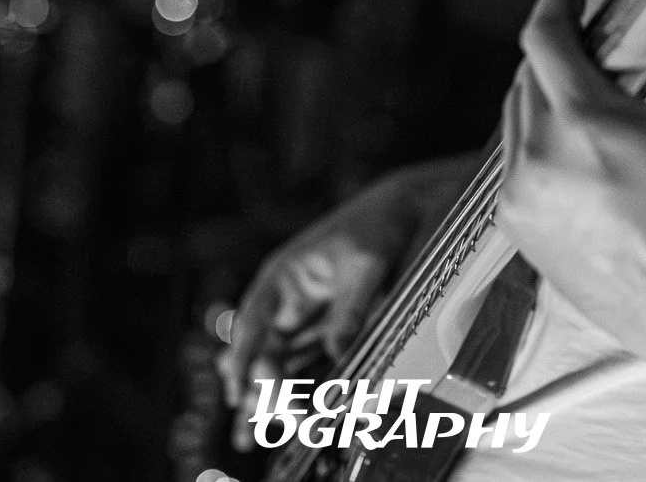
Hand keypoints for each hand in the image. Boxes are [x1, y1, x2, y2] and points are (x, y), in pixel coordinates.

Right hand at [215, 161, 454, 446]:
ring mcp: (308, 316)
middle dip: (261, 390)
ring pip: (282, 364)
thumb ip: (350, 310)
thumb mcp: (364, 264)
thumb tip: (338, 355)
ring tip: (259, 436)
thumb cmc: (378, 227)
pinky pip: (310, 364)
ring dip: (273, 398)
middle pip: (265, 352)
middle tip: (267, 424)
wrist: (407, 210)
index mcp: (284, 277)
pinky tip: (289, 416)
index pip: (253, 324)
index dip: (244, 359)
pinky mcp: (330, 328)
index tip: (239, 392)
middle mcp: (288, 300)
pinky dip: (300, 390)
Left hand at [497, 0, 645, 372]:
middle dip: (557, 50)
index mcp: (586, 122)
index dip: (555, 0)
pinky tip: (571, 149)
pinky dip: (534, 140)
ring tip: (586, 98)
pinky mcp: (513, 224)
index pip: (545, 37)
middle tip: (594, 44)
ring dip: (543, 94)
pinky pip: (510, 160)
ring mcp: (518, 193)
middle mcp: (539, 155)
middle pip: (529, 73)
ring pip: (515, 116)